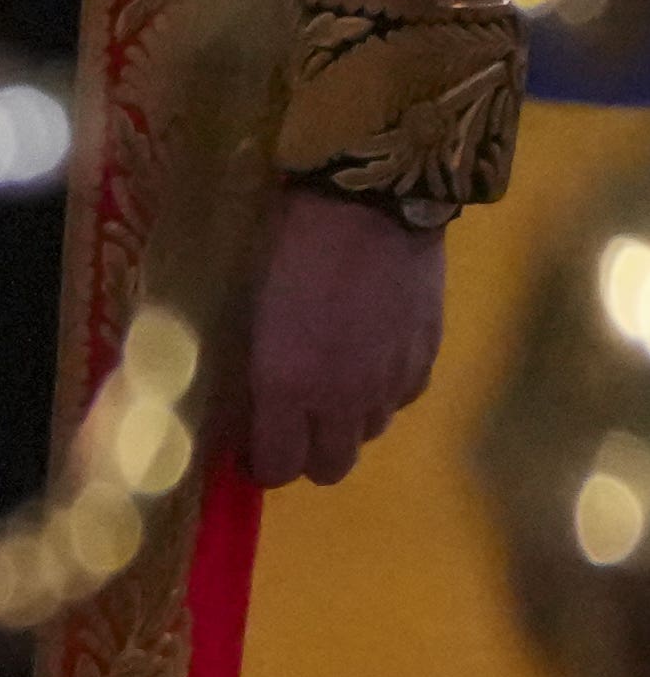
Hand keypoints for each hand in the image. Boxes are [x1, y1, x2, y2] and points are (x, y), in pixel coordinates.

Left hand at [237, 185, 449, 488]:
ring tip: (330, 390)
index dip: (262, 467)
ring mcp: (390, 381)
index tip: (250, 453)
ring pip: (369, 435)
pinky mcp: (426, 358)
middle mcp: (343, 399)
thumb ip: (255, 376)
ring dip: (346, 424)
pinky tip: (370, 365)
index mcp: (287, 389)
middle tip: (289, 430)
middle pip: (330, 468)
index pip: (278, 467)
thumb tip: (251, 412)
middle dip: (306, 457)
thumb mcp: (252, 318)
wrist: (369, 209)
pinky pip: (402, 399)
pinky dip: (384, 394)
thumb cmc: (291, 252)